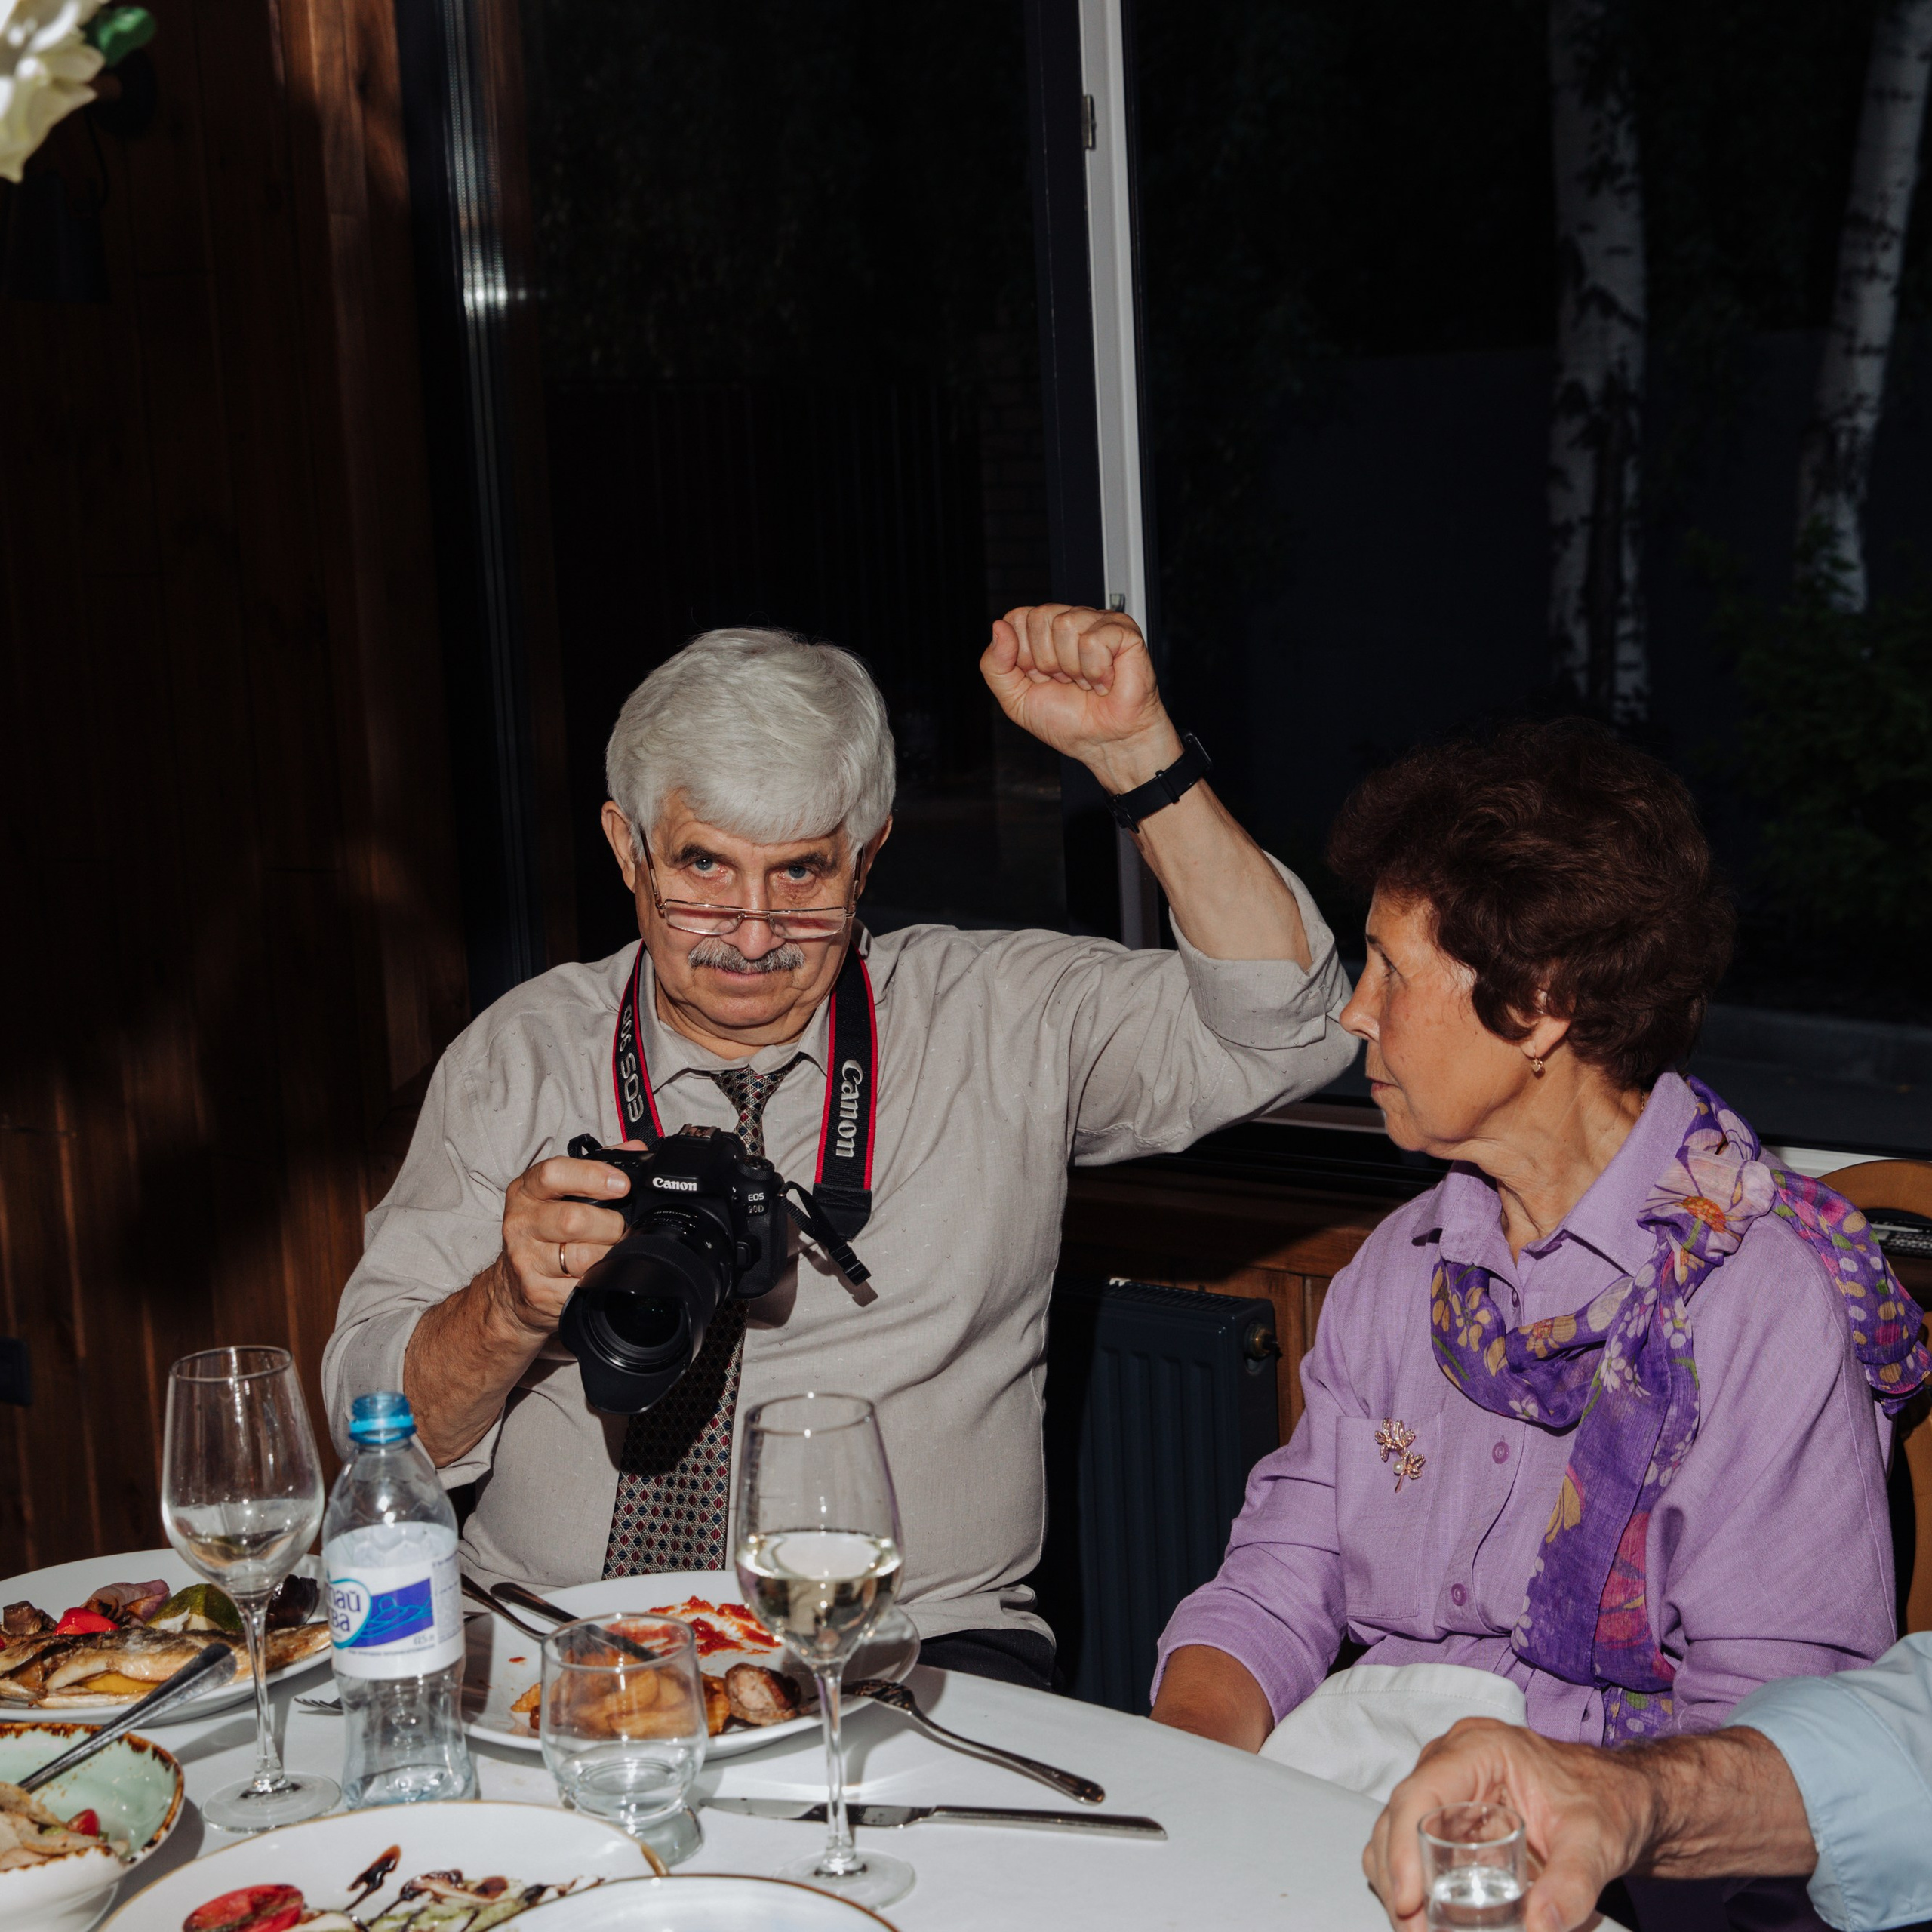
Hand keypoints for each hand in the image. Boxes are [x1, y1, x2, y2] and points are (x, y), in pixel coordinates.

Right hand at [484, 1144, 642, 1339]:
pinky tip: (595, 1273)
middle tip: (619, 1228)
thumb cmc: (545, 1229)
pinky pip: (583, 1286)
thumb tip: (636, 1150)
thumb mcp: (560, 1193)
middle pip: (573, 1220)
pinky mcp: (536, 1291)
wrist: (513, 1283)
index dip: (592, 1176)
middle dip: (610, 1225)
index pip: (553, 1174)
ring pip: (583, 1257)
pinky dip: (599, 1280)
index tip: (622, 1184)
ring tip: (609, 1250)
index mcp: (527, 1191)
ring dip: (608, 1254)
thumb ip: (597, 1168)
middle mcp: (521, 1223)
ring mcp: (525, 1259)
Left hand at [981, 604, 1179, 791]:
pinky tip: (1103, 681)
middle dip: (1047, 662)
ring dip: (1072, 668)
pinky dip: (1096, 671)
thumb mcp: (1015, 700)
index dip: (1023, 655)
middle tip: (1065, 681)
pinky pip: (1093, 640)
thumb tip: (998, 627)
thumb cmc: (1069, 722)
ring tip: (1085, 682)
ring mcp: (1098, 622)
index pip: (1017, 618)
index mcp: (1044, 633)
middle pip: (1039, 617)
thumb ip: (995, 665)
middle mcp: (1071, 621)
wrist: (1105, 744)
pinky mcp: (1124, 631)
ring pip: (1066, 625)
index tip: (1040, 678)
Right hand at [1366, 1720, 1653, 1931]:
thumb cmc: (1607, 1804)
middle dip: (1396, 1876)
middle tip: (1413, 1928)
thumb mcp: (1596, 1844)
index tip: (1408, 1900)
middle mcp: (1451, 1760)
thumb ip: (1571, 1886)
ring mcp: (1447, 1785)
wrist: (1621, 1799)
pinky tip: (1424, 1914)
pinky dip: (1411, 1879)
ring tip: (1417, 1928)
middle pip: (1399, 1815)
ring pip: (1396, 1830)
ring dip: (1397, 1881)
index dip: (1404, 1848)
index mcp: (1479, 1749)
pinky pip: (1414, 1843)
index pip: (1421, 1792)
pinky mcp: (1451, 1813)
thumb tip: (1539, 1929)